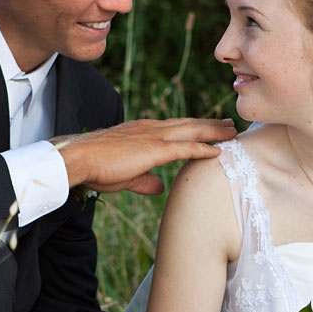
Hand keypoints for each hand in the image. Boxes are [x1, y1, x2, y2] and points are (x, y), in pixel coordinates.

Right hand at [52, 118, 236, 195]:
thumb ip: (145, 181)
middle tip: (230, 123)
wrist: (79, 158)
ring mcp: (153, 136)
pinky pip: (185, 148)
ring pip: (191, 131)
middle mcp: (151, 129)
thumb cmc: (96, 167)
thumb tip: (160, 188)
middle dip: (210, 124)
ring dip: (214, 131)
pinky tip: (219, 151)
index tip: (209, 128)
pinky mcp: (154, 149)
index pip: (175, 128)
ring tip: (233, 131)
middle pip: (188, 125)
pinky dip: (204, 149)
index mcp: (143, 131)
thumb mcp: (126, 176)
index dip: (194, 128)